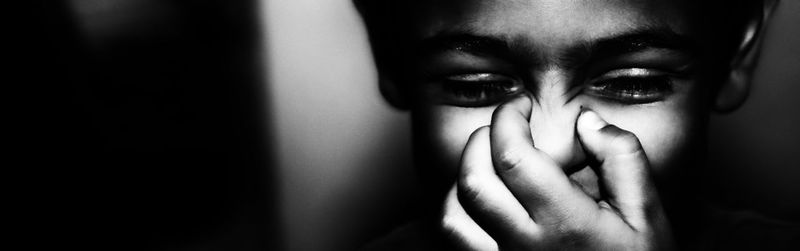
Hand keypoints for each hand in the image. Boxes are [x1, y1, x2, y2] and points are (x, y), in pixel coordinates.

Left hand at [439, 95, 674, 250]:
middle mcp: (524, 245)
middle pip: (473, 180)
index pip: (512, 155)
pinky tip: (483, 200)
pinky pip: (455, 242)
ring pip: (452, 215)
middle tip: (503, 128)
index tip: (520, 107)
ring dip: (463, 177)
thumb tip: (586, 120)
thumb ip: (622, 160)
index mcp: (564, 222)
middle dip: (480, 140)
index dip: (507, 118)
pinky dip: (455, 211)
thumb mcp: (648, 217)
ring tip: (488, 162)